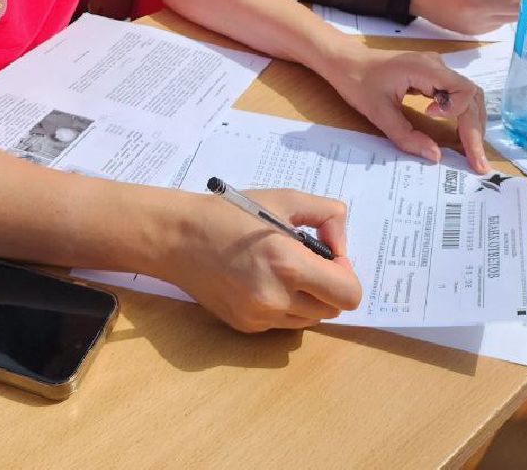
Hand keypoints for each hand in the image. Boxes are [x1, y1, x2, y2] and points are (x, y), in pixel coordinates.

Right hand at [161, 189, 359, 332]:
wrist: (177, 237)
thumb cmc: (230, 213)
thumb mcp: (283, 199)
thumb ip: (326, 214)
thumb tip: (341, 244)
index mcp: (290, 264)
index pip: (349, 295)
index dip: (346, 275)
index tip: (329, 257)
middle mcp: (278, 298)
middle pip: (332, 310)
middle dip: (328, 287)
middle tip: (306, 261)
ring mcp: (260, 317)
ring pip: (309, 320)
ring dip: (307, 299)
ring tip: (281, 270)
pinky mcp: (246, 327)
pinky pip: (282, 323)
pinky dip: (283, 306)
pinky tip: (261, 281)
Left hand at [323, 44, 488, 171]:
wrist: (345, 62)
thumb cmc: (358, 82)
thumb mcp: (378, 113)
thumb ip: (406, 136)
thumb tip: (436, 157)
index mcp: (425, 68)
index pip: (463, 90)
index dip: (456, 110)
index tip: (430, 116)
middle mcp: (436, 66)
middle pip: (471, 96)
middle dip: (475, 131)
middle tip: (477, 163)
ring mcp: (436, 70)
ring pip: (468, 96)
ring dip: (472, 124)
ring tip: (473, 152)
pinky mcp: (432, 77)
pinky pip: (456, 95)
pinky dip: (463, 116)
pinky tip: (461, 135)